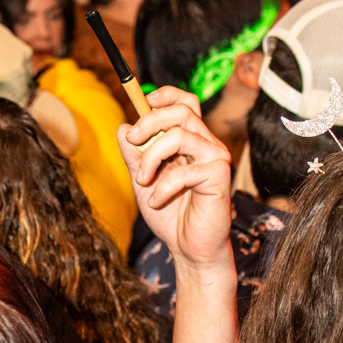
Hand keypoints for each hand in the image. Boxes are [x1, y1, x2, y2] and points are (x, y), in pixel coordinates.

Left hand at [118, 87, 232, 272]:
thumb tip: (122, 128)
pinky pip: (185, 170)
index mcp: (190, 139)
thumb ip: (134, 155)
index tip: (144, 102)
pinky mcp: (220, 175)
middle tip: (131, 142)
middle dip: (148, 122)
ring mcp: (215, 157)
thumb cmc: (169, 213)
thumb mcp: (142, 180)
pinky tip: (156, 201)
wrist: (187, 247)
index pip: (185, 102)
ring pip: (180, 135)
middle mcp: (205, 143)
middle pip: (181, 111)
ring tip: (142, 180)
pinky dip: (162, 186)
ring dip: (151, 157)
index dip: (165, 95)